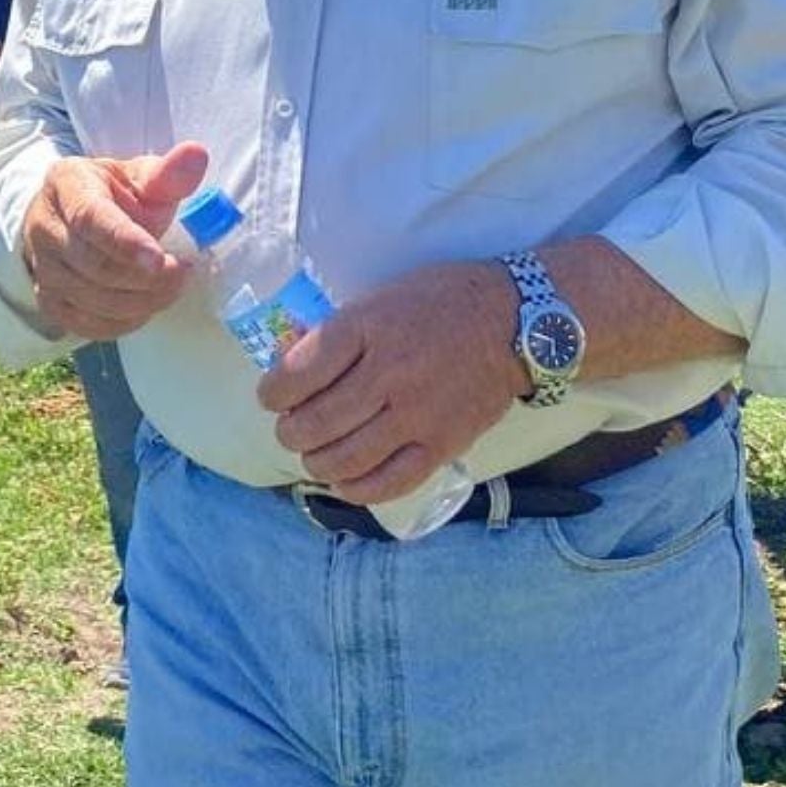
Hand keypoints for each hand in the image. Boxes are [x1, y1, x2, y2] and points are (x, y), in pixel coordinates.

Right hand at [20, 141, 208, 339]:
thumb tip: (197, 155)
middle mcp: (44, 227)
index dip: (125, 242)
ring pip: (93, 300)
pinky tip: (147, 304)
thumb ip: (168, 172)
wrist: (72, 217)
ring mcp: (42, 267)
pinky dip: (125, 321)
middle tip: (182, 271)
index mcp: (66, 184)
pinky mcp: (48, 300)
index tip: (159, 258)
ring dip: (143, 301)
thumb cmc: (114, 195)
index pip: (91, 218)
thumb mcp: (139, 175)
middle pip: (94, 266)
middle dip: (146, 278)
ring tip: (172, 285)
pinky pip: (87, 325)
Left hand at [257, 260, 524, 504]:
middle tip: (289, 429)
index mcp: (367, 327)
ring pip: (345, 458)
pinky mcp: (443, 444)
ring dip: (316, 462)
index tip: (270, 397)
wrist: (515, 320)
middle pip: (315, 422)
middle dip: (289, 432)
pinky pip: (389, 482)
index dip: (273, 392)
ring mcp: (417, 414)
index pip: (299, 372)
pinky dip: (357, 488)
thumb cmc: (441, 301)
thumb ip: (342, 332)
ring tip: (313, 454)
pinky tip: (345, 480)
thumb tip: (294, 366)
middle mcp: (389, 373)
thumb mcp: (381, 298)